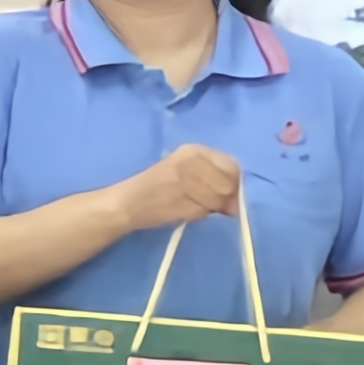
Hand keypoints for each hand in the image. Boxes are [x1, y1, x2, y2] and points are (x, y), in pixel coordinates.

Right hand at [111, 144, 244, 232]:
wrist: (128, 202)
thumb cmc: (157, 186)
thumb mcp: (185, 170)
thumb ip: (213, 177)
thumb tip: (236, 200)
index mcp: (194, 150)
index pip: (232, 166)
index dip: (232, 182)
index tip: (223, 191)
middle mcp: (192, 161)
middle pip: (228, 183)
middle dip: (224, 197)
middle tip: (207, 202)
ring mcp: (187, 180)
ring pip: (219, 199)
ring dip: (211, 207)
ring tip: (192, 204)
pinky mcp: (183, 200)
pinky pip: (204, 211)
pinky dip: (199, 214)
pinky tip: (184, 210)